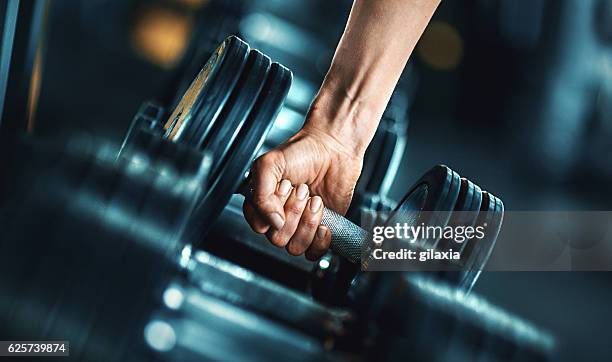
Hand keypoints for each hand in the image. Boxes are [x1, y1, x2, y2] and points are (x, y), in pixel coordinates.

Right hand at [243, 123, 363, 259]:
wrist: (333, 148)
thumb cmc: (302, 152)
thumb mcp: (270, 164)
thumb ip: (260, 194)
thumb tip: (273, 222)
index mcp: (262, 203)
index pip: (258, 225)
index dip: (272, 210)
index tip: (284, 187)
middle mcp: (278, 216)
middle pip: (277, 238)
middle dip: (293, 212)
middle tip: (302, 190)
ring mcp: (299, 225)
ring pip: (295, 247)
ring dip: (307, 223)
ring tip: (315, 200)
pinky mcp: (319, 230)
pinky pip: (313, 253)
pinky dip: (319, 241)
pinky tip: (324, 222)